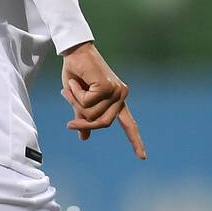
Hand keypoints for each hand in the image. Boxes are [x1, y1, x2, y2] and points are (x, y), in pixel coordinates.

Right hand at [60, 41, 146, 158]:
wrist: (75, 52)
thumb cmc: (77, 74)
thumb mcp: (79, 100)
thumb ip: (84, 118)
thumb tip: (84, 138)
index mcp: (117, 101)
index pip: (129, 124)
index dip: (135, 141)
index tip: (143, 158)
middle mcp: (121, 96)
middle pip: (102, 123)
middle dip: (83, 123)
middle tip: (68, 124)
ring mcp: (116, 91)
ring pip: (92, 114)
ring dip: (75, 102)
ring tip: (73, 88)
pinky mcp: (107, 86)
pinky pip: (87, 102)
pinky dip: (75, 94)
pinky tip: (76, 82)